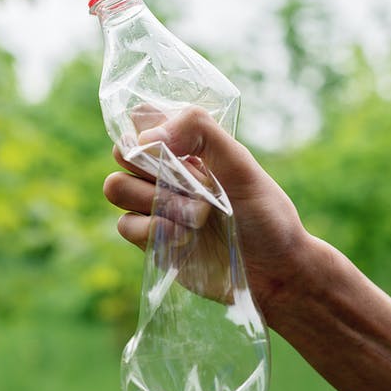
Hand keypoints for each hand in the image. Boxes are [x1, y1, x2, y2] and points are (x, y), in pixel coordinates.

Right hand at [104, 106, 311, 327]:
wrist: (274, 272)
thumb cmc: (265, 214)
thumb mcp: (241, 163)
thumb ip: (200, 132)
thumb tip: (146, 139)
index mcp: (187, 146)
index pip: (143, 118)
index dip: (146, 127)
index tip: (170, 144)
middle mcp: (166, 173)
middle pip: (122, 151)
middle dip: (147, 165)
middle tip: (185, 181)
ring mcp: (155, 206)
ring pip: (116, 186)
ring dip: (154, 200)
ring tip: (196, 216)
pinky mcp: (150, 240)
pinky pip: (125, 225)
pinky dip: (152, 230)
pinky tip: (184, 239)